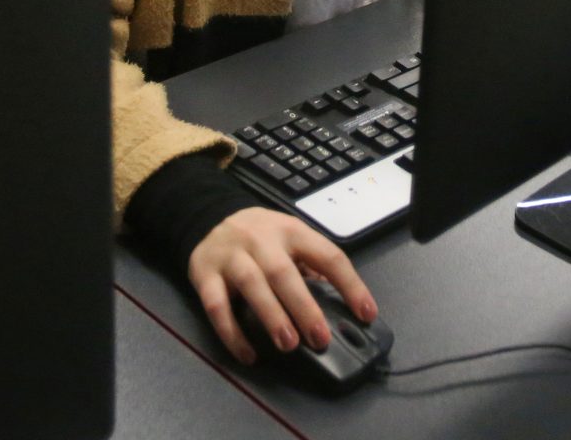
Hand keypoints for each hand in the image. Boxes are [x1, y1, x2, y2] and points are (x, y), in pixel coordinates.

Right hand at [189, 207, 377, 365]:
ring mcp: (231, 256)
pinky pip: (216, 306)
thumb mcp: (290, 238)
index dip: (350, 284)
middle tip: (320, 338)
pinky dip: (232, 332)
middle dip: (304, 307)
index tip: (366, 314)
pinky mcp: (204, 274)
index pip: (327, 255)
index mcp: (292, 231)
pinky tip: (248, 353)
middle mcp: (261, 240)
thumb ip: (312, 266)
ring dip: (272, 316)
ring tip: (288, 344)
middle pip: (284, 272)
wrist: (208, 217)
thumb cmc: (260, 237)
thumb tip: (341, 304)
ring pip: (252, 284)